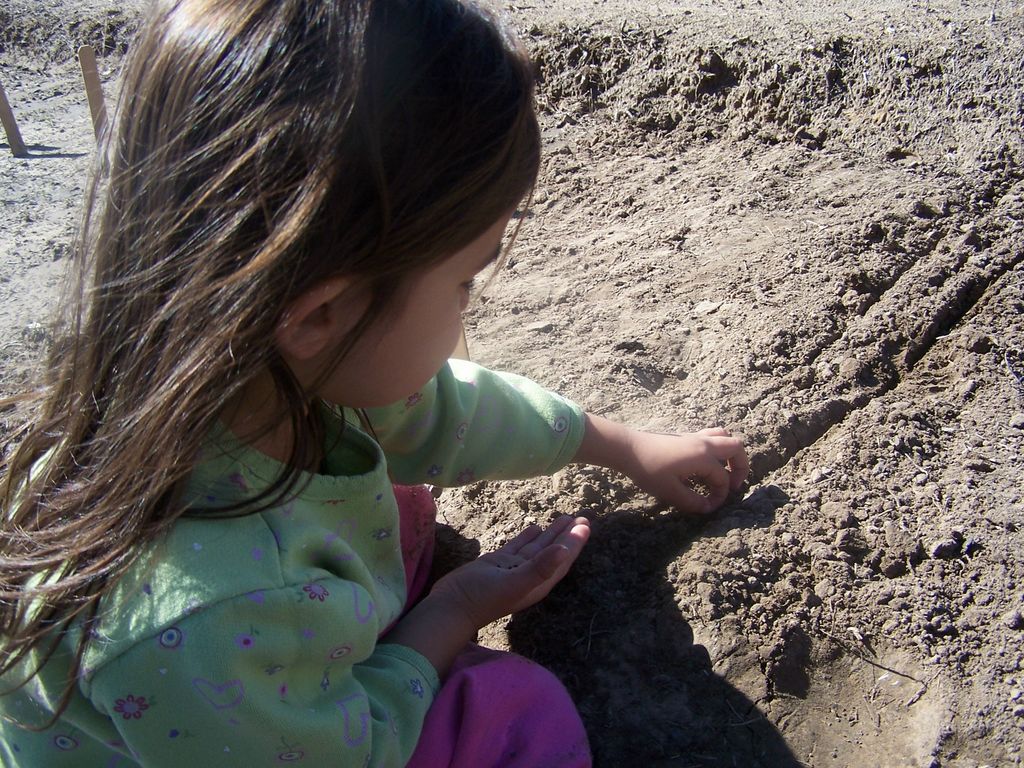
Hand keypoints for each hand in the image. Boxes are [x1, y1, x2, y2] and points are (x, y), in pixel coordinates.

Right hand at [428, 516, 590, 630]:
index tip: (584, 525)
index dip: (574, 543)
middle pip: (553, 551)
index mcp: (538, 583)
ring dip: (551, 533)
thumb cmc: (484, 598)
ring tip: (563, 517)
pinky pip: (519, 546)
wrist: (452, 605)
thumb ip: (540, 568)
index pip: (561, 559)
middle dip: (567, 536)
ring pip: (537, 547)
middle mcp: (529, 575)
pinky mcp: (498, 562)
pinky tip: (535, 527)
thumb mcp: (514, 583)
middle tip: (581, 518)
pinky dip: (528, 536)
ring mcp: (513, 568)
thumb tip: (564, 551)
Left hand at [626, 427, 748, 513]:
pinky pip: (711, 436)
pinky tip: (704, 464)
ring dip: (729, 453)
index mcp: (703, 457)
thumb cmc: (648, 469)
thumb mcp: (670, 492)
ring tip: (723, 471)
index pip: (723, 479)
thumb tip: (708, 508)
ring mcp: (695, 436)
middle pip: (736, 447)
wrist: (627, 448)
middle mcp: (703, 443)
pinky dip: (716, 448)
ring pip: (724, 437)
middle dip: (740, 467)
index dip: (720, 496)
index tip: (709, 507)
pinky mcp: (685, 436)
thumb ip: (692, 502)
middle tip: (732, 485)